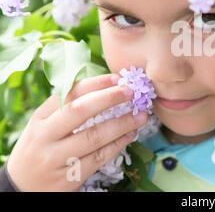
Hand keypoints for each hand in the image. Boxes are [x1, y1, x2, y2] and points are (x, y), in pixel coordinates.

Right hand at [6, 73, 147, 191]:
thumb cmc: (41, 148)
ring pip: (93, 137)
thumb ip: (67, 107)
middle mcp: (45, 136)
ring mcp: (55, 158)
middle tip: (131, 91)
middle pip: (80, 111)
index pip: (69, 93)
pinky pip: (98, 158)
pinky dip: (118, 144)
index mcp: (40, 118)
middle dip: (109, 98)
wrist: (22, 188)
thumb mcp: (44, 125)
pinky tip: (131, 135)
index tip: (117, 78)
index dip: (96, 83)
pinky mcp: (68, 178)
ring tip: (141, 115)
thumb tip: (106, 87)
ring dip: (122, 124)